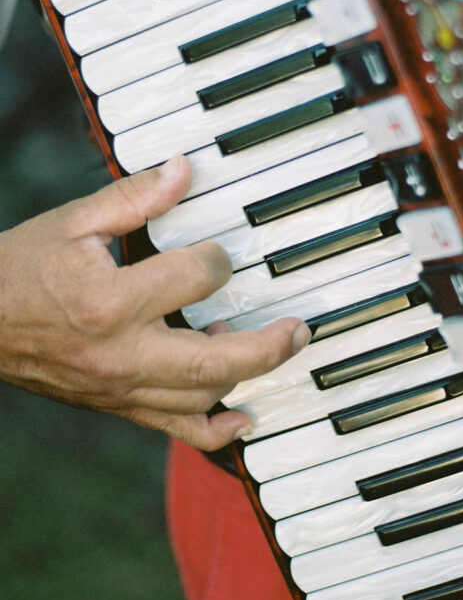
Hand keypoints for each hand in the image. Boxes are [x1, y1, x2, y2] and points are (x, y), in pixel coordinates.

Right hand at [0, 155, 310, 449]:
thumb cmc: (22, 269)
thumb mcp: (75, 221)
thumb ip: (135, 197)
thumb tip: (185, 169)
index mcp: (111, 299)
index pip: (197, 277)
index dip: (220, 257)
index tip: (220, 250)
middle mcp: (121, 352)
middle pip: (216, 359)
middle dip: (269, 344)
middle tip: (299, 328)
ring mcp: (120, 387)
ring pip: (202, 397)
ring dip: (248, 376)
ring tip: (275, 349)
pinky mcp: (117, 405)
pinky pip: (175, 429)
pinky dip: (215, 430)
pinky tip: (243, 418)